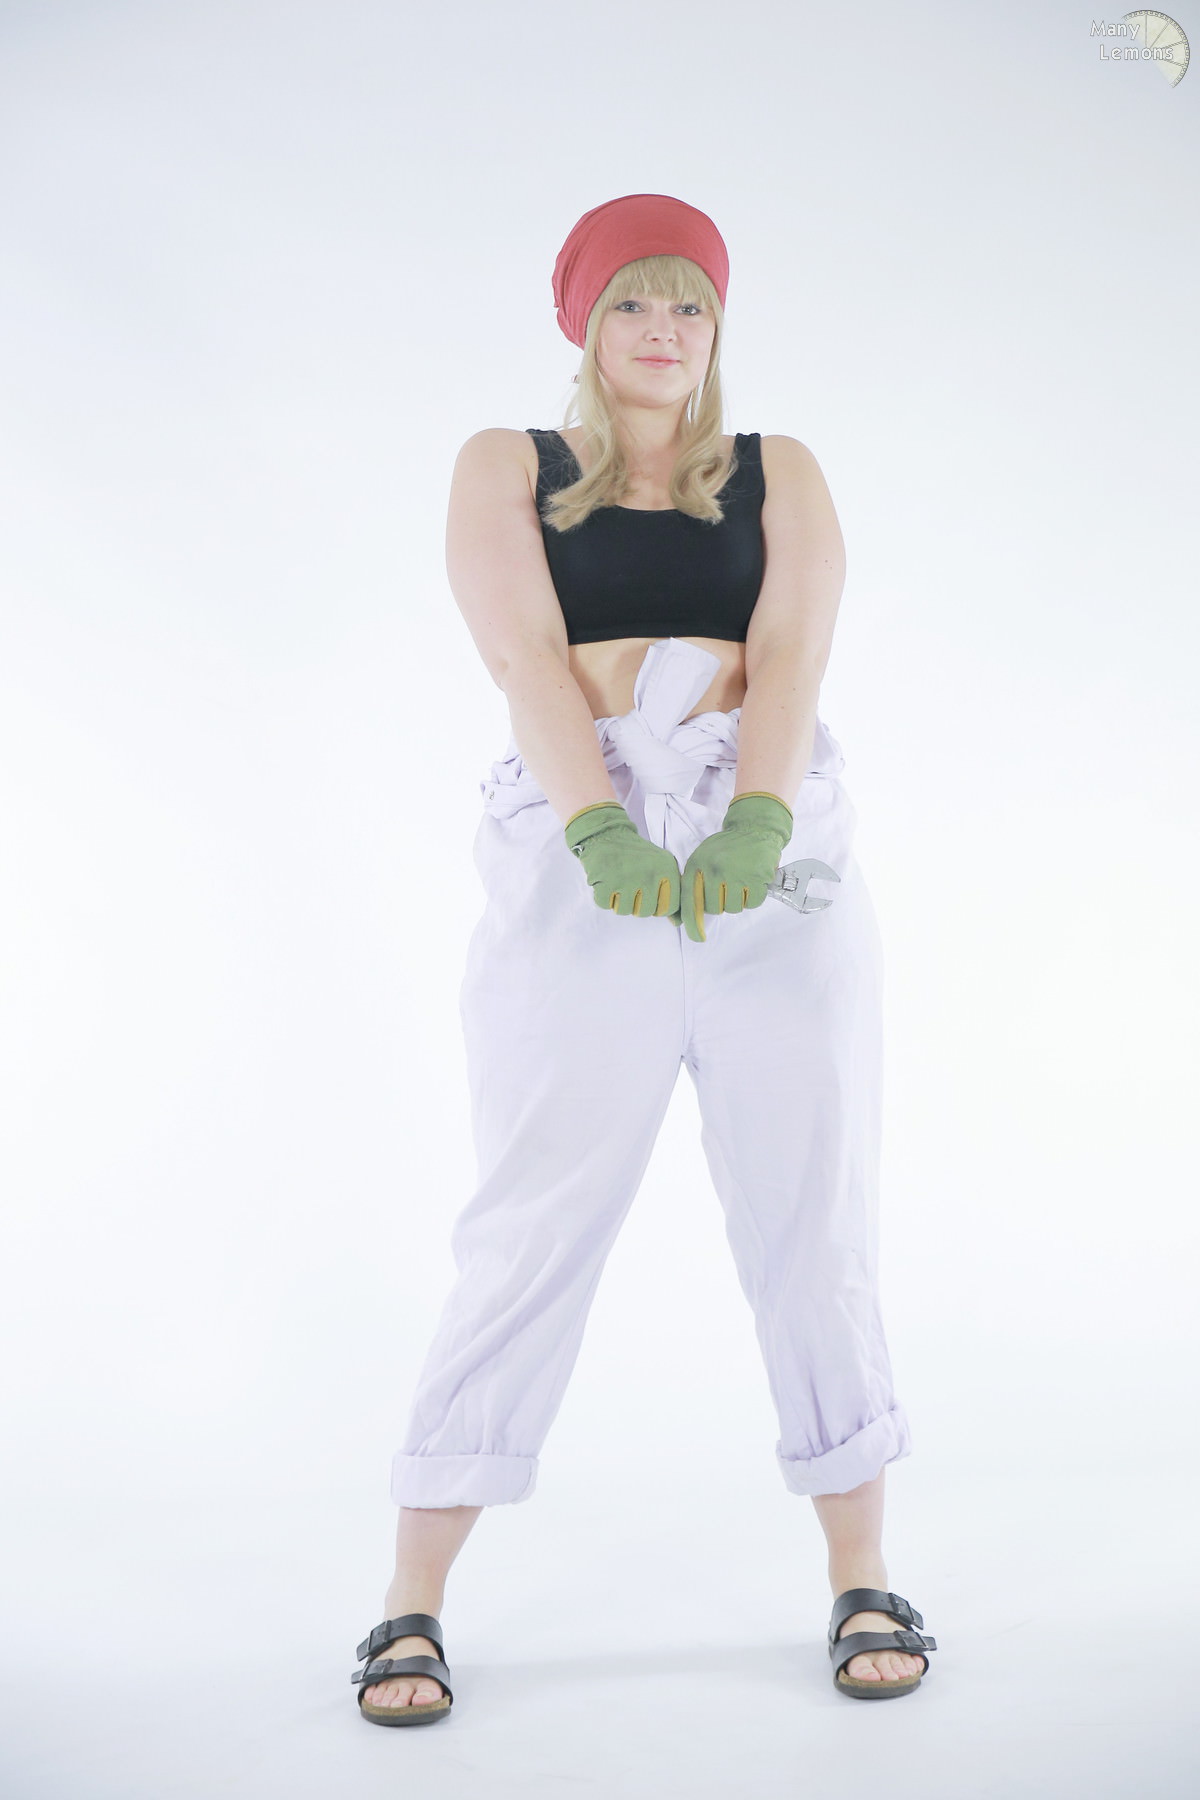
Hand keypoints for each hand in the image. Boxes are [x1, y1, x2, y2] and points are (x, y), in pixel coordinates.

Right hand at [564, 801, 681, 922]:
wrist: (608, 834)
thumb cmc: (637, 857)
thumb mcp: (661, 868)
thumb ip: (671, 894)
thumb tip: (677, 923)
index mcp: (667, 869)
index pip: (668, 908)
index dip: (657, 906)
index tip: (649, 893)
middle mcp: (649, 873)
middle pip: (645, 912)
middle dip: (636, 904)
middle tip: (630, 885)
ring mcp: (627, 877)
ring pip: (624, 911)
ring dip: (619, 901)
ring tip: (618, 880)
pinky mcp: (605, 880)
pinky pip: (605, 904)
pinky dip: (603, 897)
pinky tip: (607, 880)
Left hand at [675, 792, 793, 942]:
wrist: (753, 828)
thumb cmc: (726, 849)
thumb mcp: (702, 860)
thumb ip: (691, 887)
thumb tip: (680, 921)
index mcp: (696, 865)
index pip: (689, 902)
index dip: (692, 924)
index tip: (697, 938)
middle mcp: (713, 869)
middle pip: (714, 909)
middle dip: (722, 902)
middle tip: (729, 884)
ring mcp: (735, 872)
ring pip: (734, 908)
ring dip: (738, 900)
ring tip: (741, 880)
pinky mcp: (756, 876)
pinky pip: (753, 903)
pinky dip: (754, 897)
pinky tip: (753, 881)